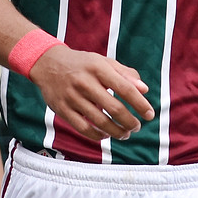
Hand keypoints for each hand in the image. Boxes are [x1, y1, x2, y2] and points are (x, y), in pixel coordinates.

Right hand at [28, 47, 153, 142]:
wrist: (47, 63)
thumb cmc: (83, 64)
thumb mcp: (104, 62)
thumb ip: (126, 74)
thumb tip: (145, 90)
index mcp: (98, 68)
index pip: (125, 88)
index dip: (140, 104)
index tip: (150, 115)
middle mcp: (84, 82)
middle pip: (114, 108)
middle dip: (130, 122)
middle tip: (137, 127)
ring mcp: (72, 97)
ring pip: (100, 121)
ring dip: (117, 132)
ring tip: (125, 134)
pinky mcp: (62, 109)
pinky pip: (83, 128)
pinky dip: (98, 135)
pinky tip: (106, 134)